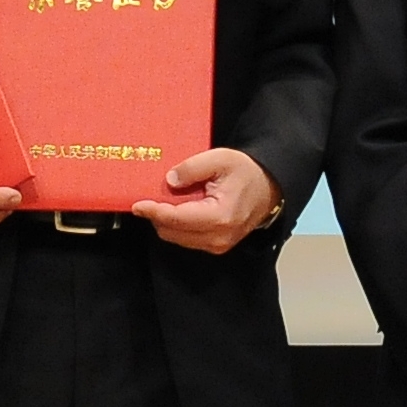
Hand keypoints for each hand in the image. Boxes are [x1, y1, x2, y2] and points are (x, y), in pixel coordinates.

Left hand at [134, 148, 277, 254]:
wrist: (268, 188)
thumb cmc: (246, 172)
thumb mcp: (219, 159)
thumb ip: (191, 168)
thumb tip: (169, 180)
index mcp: (219, 216)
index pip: (176, 219)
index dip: (153, 211)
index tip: (137, 204)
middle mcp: (218, 237)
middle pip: (171, 232)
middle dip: (157, 216)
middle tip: (152, 197)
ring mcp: (218, 245)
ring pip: (176, 238)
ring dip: (167, 221)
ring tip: (170, 200)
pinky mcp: (217, 246)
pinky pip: (186, 239)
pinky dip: (178, 225)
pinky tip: (181, 208)